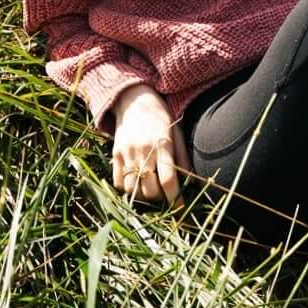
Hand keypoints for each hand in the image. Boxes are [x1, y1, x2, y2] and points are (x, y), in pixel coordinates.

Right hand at [109, 84, 186, 203]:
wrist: (134, 100)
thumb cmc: (160, 117)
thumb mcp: (177, 132)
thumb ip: (183, 157)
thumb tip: (192, 182)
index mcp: (162, 145)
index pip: (168, 179)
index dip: (175, 198)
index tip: (180, 208)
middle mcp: (143, 150)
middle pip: (149, 189)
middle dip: (159, 198)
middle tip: (165, 195)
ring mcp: (127, 153)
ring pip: (132, 189)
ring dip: (143, 196)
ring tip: (151, 190)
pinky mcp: (115, 154)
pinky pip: (118, 182)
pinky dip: (127, 189)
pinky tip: (136, 184)